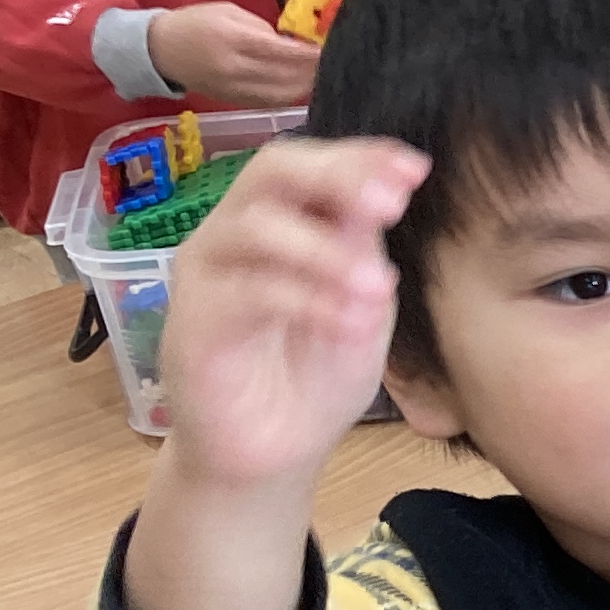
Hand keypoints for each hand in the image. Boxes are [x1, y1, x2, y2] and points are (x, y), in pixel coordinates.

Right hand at [147, 0, 319, 107]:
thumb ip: (263, 29)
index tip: (333, 51)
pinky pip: (271, 104)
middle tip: (337, 64)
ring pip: (283, 95)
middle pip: (288, 77)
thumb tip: (295, 46)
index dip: (312, 55)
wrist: (161, 51)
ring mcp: (235, 90)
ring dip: (307, 87)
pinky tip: (303, 87)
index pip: (283, 52)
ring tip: (323, 76)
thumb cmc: (197, 23)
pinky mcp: (235, 103)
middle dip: (314, 72)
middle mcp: (236, 69)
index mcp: (235, 40)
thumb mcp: (230, 13)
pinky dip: (291, 96)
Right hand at [159, 137, 425, 495]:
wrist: (274, 452)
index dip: (360, 157)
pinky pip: (247, 293)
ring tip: (379, 287)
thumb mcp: (361, 306)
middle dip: (334, 178)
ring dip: (326, 252)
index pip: (311, 165)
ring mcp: (209, 273)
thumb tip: (386, 191)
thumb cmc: (315, 376)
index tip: (415, 167)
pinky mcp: (193, 321)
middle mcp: (236, 232)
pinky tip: (349, 324)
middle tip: (389, 202)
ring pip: (257, 228)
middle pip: (271, 172)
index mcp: (282, 220)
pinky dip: (305, 302)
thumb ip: (364, 251)